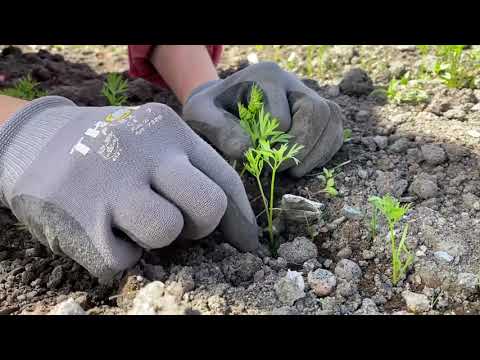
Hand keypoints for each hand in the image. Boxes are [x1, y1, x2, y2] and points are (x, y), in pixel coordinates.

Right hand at [0, 97, 257, 281]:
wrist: (32, 141)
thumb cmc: (107, 145)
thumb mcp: (149, 137)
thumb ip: (187, 167)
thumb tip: (232, 220)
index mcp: (167, 130)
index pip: (224, 180)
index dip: (241, 219)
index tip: (248, 243)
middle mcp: (143, 152)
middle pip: (207, 208)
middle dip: (198, 225)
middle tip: (176, 221)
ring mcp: (109, 184)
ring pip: (165, 233)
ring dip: (152, 238)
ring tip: (128, 219)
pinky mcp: (78, 221)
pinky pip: (122, 260)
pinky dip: (115, 253)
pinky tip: (98, 228)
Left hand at [183, 62, 344, 177]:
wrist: (220, 105)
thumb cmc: (210, 111)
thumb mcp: (201, 116)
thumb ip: (219, 129)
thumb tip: (249, 150)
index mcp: (265, 76)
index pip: (281, 116)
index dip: (271, 145)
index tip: (256, 159)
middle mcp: (291, 81)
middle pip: (316, 112)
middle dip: (301, 147)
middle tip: (282, 169)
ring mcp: (307, 94)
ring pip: (331, 119)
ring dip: (316, 152)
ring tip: (294, 171)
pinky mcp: (316, 111)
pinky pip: (335, 129)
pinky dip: (325, 151)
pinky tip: (304, 165)